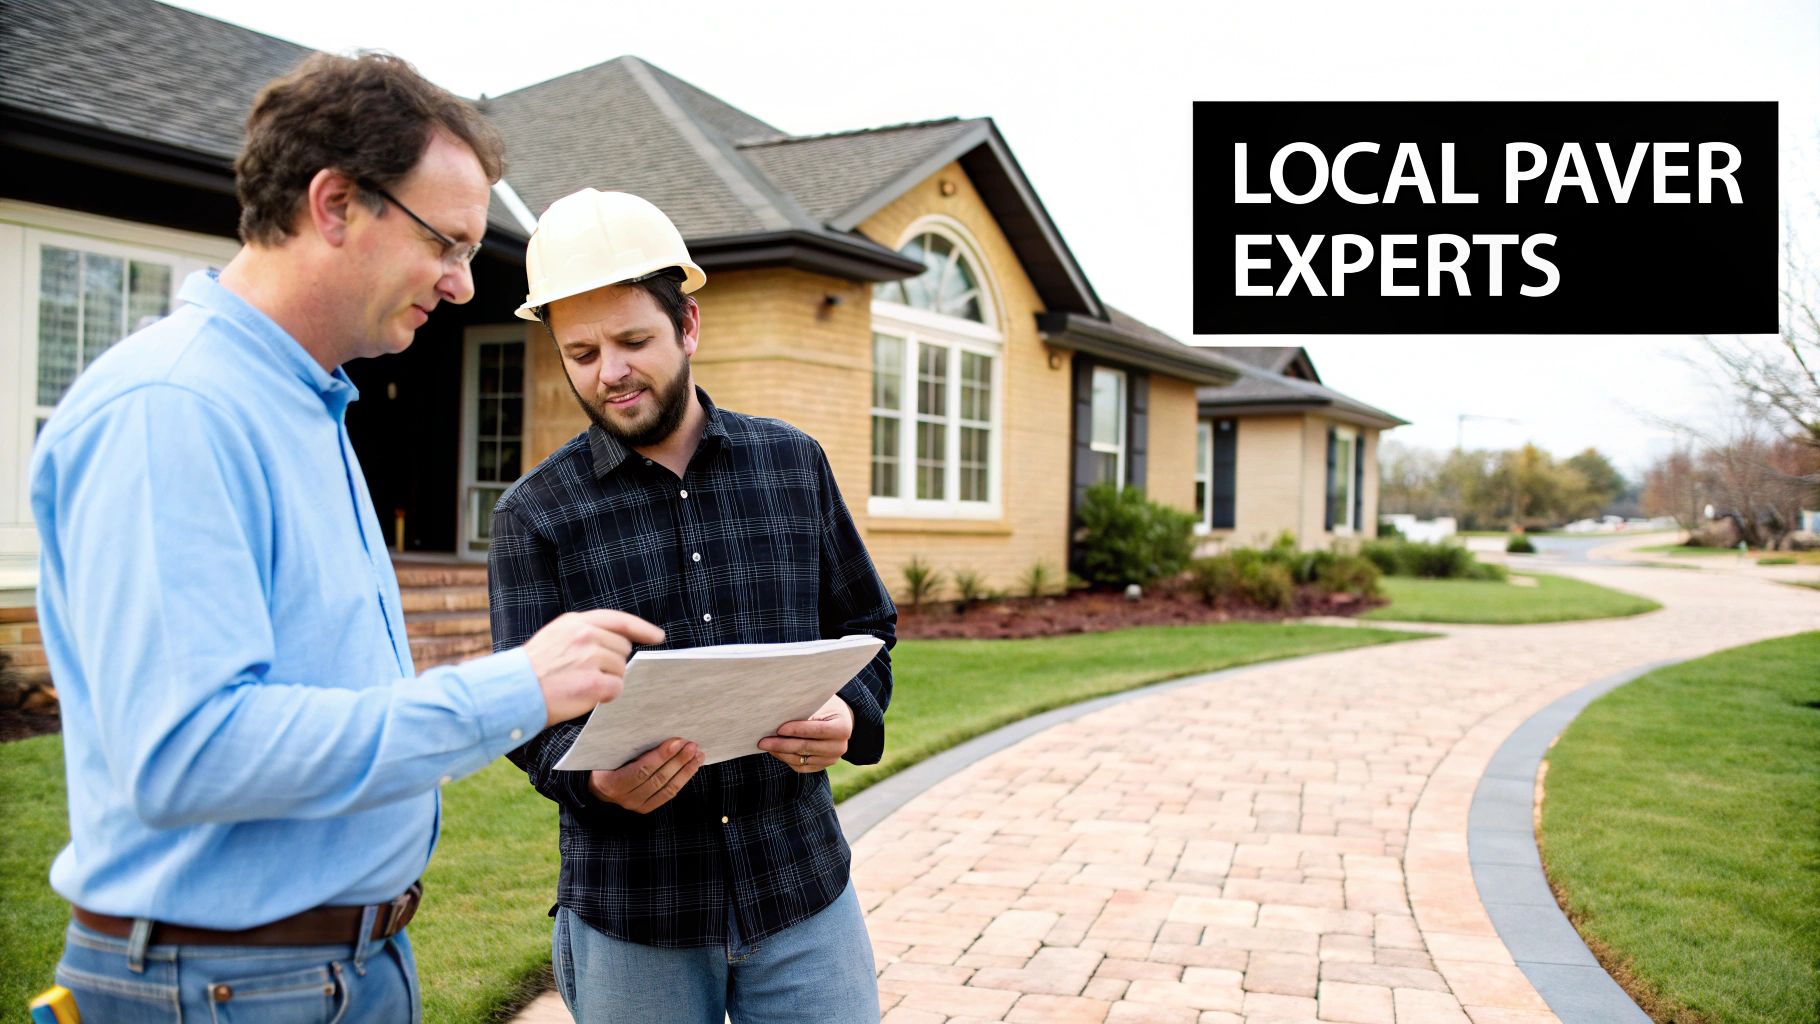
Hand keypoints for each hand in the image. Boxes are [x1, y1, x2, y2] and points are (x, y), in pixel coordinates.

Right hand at [523, 610, 663, 726]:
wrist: (513, 691)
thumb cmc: (532, 670)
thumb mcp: (554, 637)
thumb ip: (582, 633)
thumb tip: (614, 642)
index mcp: (576, 622)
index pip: (619, 620)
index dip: (642, 629)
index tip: (657, 636)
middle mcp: (585, 635)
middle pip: (623, 649)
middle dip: (612, 663)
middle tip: (585, 673)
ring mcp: (590, 658)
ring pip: (621, 671)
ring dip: (607, 680)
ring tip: (579, 684)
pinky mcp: (593, 682)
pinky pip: (616, 689)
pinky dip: (605, 696)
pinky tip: (585, 695)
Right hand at [588, 738, 702, 812]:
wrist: (597, 784)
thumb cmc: (604, 761)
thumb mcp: (608, 752)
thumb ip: (625, 744)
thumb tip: (653, 722)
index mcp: (610, 782)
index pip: (641, 770)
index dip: (661, 756)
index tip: (677, 741)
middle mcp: (624, 797)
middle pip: (657, 779)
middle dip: (677, 761)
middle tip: (692, 745)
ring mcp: (636, 805)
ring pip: (666, 788)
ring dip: (685, 770)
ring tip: (697, 754)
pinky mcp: (646, 808)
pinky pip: (667, 794)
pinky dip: (682, 779)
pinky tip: (692, 766)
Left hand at [757, 695, 852, 772]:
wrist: (838, 719)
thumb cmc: (825, 706)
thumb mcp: (820, 702)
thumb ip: (804, 708)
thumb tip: (779, 712)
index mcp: (842, 728)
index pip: (817, 730)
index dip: (797, 730)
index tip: (779, 729)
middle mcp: (839, 747)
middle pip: (806, 747)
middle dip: (782, 744)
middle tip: (763, 741)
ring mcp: (831, 760)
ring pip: (801, 760)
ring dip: (781, 753)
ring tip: (766, 745)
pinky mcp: (821, 766)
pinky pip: (800, 767)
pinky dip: (786, 759)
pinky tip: (775, 751)